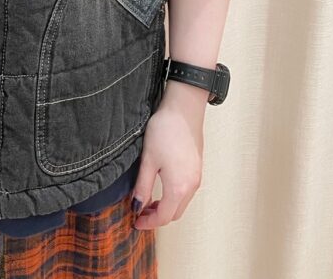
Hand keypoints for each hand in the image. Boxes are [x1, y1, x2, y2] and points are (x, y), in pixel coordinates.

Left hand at [130, 80, 206, 228]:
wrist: (183, 109)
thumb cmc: (165, 131)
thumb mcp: (148, 160)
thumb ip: (143, 186)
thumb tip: (136, 206)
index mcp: (179, 187)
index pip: (164, 216)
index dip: (149, 222)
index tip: (135, 222)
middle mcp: (192, 186)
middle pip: (175, 213)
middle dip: (157, 217)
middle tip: (139, 213)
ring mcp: (197, 177)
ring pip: (182, 203)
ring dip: (166, 207)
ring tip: (147, 201)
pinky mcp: (197, 168)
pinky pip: (186, 191)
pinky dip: (174, 197)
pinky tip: (161, 188)